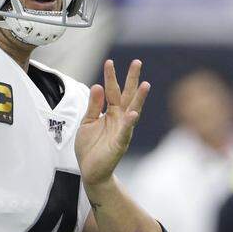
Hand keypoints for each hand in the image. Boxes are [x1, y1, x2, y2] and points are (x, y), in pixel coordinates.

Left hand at [75, 59, 149, 186]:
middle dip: (132, 79)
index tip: (109, 61)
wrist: (90, 170)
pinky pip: (126, 131)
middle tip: (137, 62)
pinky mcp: (120, 143)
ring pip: (133, 110)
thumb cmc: (90, 146)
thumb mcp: (87, 122)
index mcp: (111, 112)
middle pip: (127, 95)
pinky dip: (129, 122)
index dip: (111, 76)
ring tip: (145, 84)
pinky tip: (133, 113)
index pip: (112, 90)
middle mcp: (120, 118)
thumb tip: (98, 85)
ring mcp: (122, 130)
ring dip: (139, 98)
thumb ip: (94, 105)